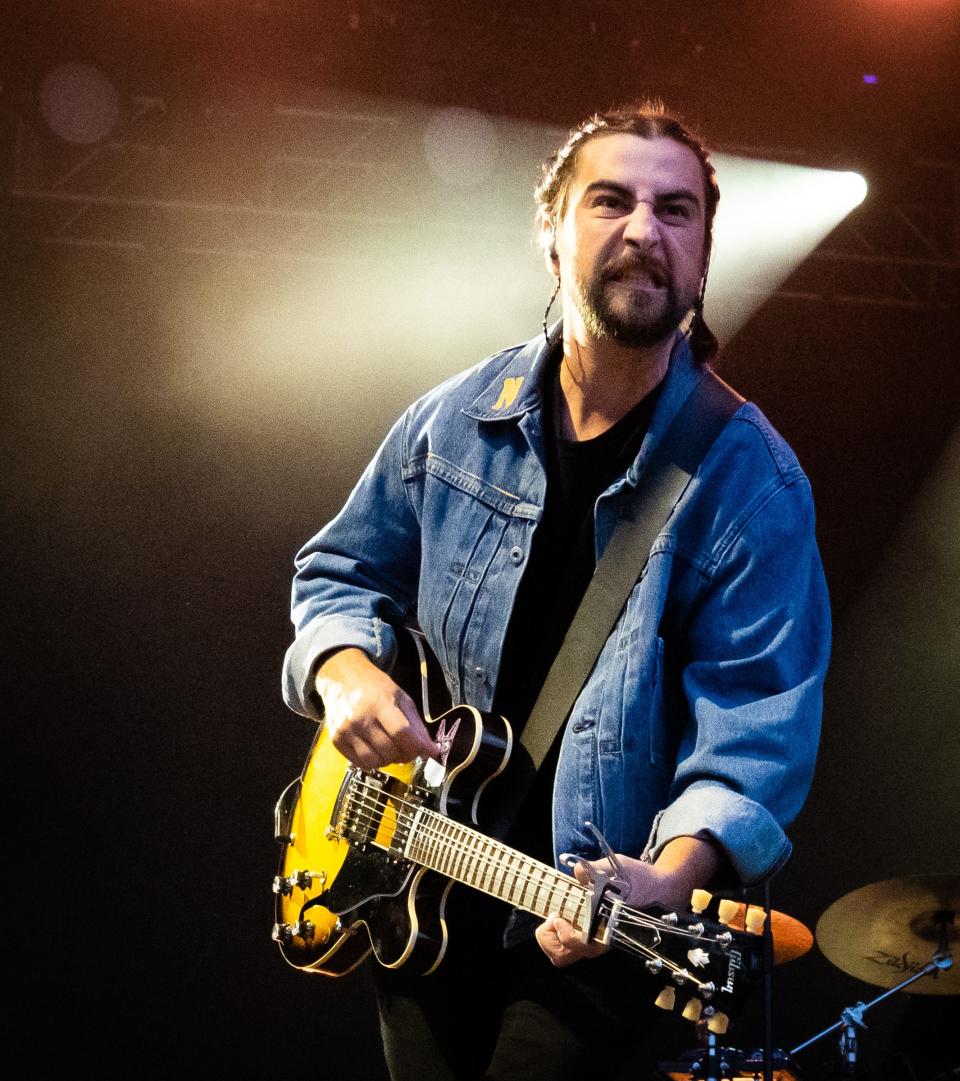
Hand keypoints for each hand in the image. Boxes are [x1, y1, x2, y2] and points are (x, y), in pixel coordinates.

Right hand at [315, 648, 437, 769]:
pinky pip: (359, 763)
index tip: (430, 752)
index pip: (401, 733)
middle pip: (389, 751)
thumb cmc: (374, 686)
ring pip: (374, 762)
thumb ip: (414, 722)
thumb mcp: (399, 696)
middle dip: (405, 754)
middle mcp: (360, 719)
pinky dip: (372, 761)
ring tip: (391, 749)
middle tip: (408, 748)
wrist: (340, 678)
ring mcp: (346, 731)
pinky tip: (375, 749)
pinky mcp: (336, 740)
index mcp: (379, 703)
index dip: (419, 746)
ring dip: (388, 760)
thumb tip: (429, 748)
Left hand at [535, 837, 720, 966]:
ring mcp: (597, 941)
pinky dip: (557, 936)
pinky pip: (569, 947)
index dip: (562, 932)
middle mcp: (601, 940)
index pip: (578, 944)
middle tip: (553, 916)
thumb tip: (578, 871)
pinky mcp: (594, 937)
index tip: (557, 914)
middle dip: (549, 939)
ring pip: (564, 956)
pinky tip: (562, 916)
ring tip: (555, 916)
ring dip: (551, 939)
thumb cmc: (639, 878)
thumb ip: (596, 869)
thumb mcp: (619, 866)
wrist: (660, 888)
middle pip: (563, 957)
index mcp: (608, 926)